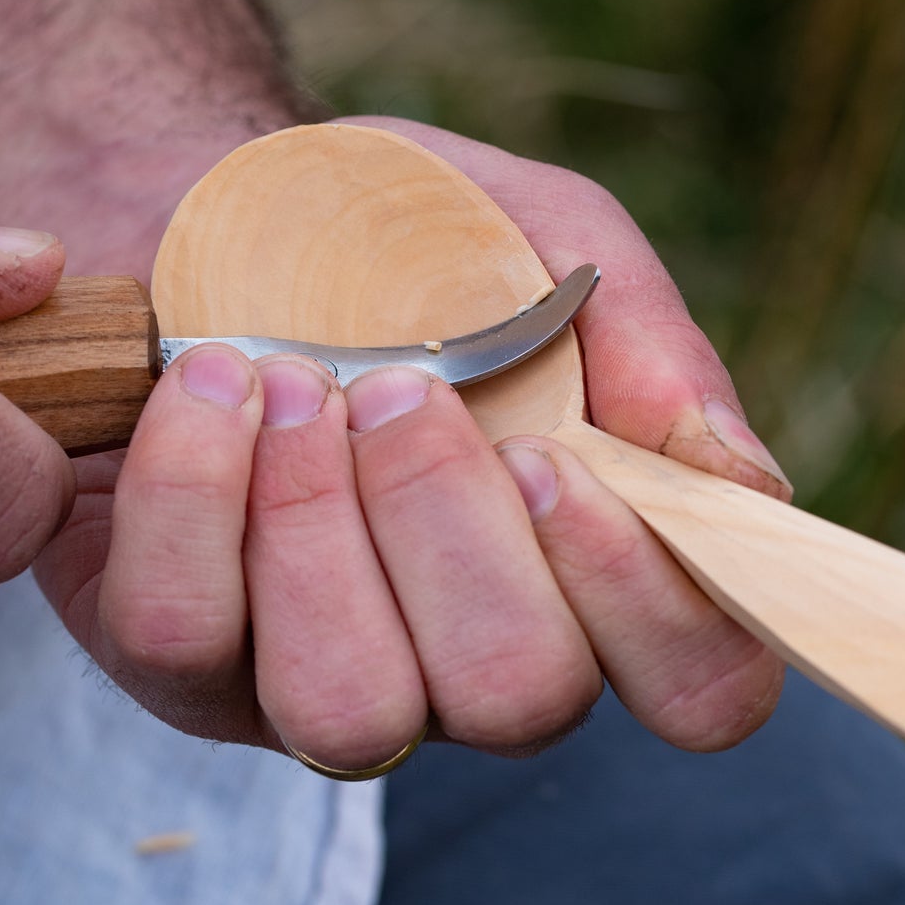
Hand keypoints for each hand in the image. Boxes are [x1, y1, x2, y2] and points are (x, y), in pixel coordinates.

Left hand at [34, 118, 788, 767]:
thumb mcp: (533, 235)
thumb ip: (641, 343)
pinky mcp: (168, 649)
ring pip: (343, 704)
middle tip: (392, 384)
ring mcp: (302, 675)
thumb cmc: (398, 231)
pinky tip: (200, 384)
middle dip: (447, 527)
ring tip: (283, 375)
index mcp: (572, 572)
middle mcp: (453, 657)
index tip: (546, 455)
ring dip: (316, 518)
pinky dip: (189, 491)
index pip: (696, 687)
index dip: (647, 601)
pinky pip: (175, 632)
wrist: (216, 200)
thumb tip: (736, 480)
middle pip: (513, 698)